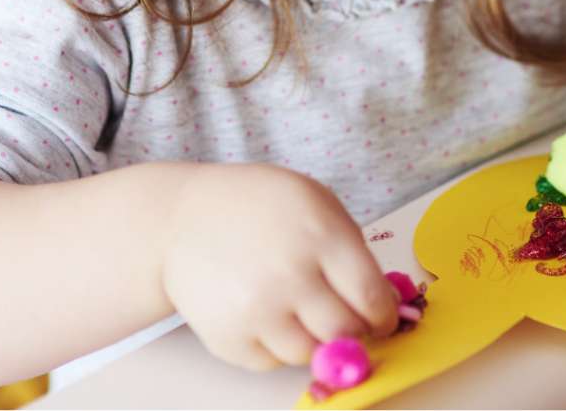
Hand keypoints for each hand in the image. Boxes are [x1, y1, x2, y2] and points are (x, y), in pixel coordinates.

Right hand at [161, 164, 398, 370]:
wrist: (181, 218)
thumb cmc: (258, 206)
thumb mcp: (316, 202)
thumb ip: (351, 249)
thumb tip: (384, 302)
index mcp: (320, 236)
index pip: (371, 297)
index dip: (384, 316)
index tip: (383, 319)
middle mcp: (289, 276)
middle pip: (344, 331)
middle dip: (355, 331)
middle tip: (350, 321)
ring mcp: (255, 311)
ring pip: (310, 354)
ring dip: (315, 340)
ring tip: (302, 311)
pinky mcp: (228, 338)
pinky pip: (272, 363)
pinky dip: (278, 346)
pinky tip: (268, 314)